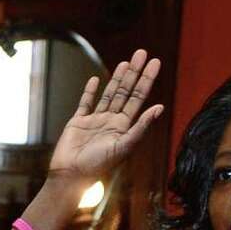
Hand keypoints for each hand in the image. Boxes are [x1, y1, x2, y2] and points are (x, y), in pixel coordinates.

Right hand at [46, 50, 165, 183]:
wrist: (71, 176)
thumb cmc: (98, 166)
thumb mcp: (123, 146)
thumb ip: (141, 127)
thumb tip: (159, 107)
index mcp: (124, 127)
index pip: (139, 98)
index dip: (147, 80)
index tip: (155, 63)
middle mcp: (111, 122)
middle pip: (126, 91)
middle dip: (135, 73)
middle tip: (142, 53)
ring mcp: (94, 121)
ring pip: (109, 95)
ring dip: (117, 78)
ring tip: (126, 62)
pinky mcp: (77, 123)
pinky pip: (85, 103)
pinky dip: (90, 91)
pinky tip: (96, 80)